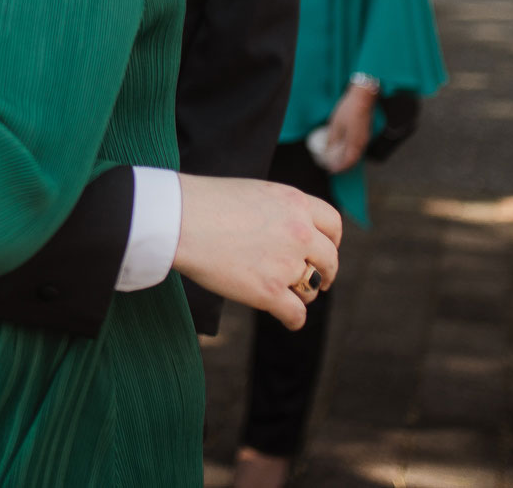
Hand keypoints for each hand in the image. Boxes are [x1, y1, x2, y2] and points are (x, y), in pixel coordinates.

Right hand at [172, 174, 342, 331]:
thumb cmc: (203, 202)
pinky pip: (296, 313)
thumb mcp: (253, 192)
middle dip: (324, 272)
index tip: (322, 251)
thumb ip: (278, 211)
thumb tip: (285, 232)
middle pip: (329, 259)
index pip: (333, 224)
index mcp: (295, 202)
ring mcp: (286, 262)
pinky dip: (294, 319)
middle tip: (315, 281)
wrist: (178, 218)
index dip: (331, 241)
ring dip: (304, 293)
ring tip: (289, 295)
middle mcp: (299, 231)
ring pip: (312, 288)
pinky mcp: (269, 291)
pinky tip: (288, 320)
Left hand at [321, 84, 376, 173]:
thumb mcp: (336, 124)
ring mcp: (365, 137)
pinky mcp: (366, 132)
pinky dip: (351, 150)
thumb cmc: (349, 109)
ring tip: (337, 158)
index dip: (339, 168)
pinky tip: (344, 147)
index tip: (331, 171)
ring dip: (347, 158)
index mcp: (355, 142)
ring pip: (356, 153)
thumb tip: (329, 150)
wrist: (363, 97)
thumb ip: (333, 139)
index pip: (348, 161)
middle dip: (343, 165)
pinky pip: (358, 146)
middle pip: (353, 159)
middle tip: (333, 166)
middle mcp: (362, 143)